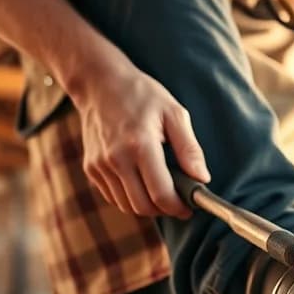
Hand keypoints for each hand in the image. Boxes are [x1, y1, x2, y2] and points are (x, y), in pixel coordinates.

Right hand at [70, 55, 209, 217]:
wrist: (101, 84)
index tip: (188, 207)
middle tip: (177, 201)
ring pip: (126, 205)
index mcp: (141, 145)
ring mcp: (100, 165)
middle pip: (142, 206)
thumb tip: (202, 178)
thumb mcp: (174, 114)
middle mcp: (116, 159)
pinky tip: (140, 182)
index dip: (178, 207)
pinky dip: (129, 197)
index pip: (161, 194)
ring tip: (160, 191)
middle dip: (163, 210)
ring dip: (146, 205)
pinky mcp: (90, 168)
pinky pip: (112, 196)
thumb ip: (190, 149)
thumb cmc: (142, 95)